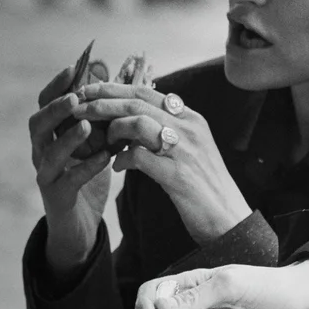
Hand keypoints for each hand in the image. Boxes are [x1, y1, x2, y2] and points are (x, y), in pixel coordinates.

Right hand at [28, 58, 113, 270]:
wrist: (79, 226)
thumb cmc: (87, 177)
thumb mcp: (96, 143)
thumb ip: (104, 118)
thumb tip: (124, 82)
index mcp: (49, 135)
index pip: (44, 104)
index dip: (56, 85)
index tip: (73, 67)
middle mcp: (41, 152)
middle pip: (37, 125)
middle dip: (55, 109)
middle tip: (76, 98)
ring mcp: (46, 175)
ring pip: (48, 153)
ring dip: (67, 137)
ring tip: (87, 125)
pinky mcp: (57, 198)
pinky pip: (68, 180)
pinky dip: (86, 168)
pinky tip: (104, 158)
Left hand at [73, 83, 249, 245]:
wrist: (230, 219)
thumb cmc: (205, 186)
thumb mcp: (191, 149)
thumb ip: (168, 131)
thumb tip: (133, 120)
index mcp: (191, 118)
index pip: (147, 92)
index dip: (115, 88)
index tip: (90, 90)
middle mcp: (189, 129)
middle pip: (137, 102)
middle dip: (103, 101)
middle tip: (78, 103)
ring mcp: (184, 151)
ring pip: (138, 123)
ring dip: (111, 128)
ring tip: (98, 138)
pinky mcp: (178, 176)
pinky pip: (139, 157)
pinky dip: (122, 159)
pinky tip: (116, 166)